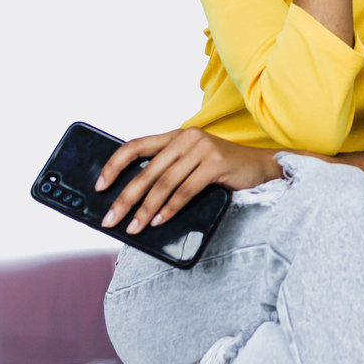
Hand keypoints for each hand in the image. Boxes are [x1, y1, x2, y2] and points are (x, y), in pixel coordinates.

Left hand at [97, 128, 282, 233]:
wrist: (263, 167)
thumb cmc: (225, 170)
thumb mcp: (193, 163)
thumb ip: (170, 171)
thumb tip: (136, 199)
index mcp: (176, 135)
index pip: (135, 145)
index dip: (114, 165)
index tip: (99, 186)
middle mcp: (187, 138)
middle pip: (147, 171)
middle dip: (125, 198)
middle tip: (111, 218)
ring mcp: (202, 149)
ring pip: (164, 183)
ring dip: (146, 209)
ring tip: (135, 227)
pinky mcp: (216, 163)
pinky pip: (185, 190)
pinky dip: (170, 208)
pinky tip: (160, 221)